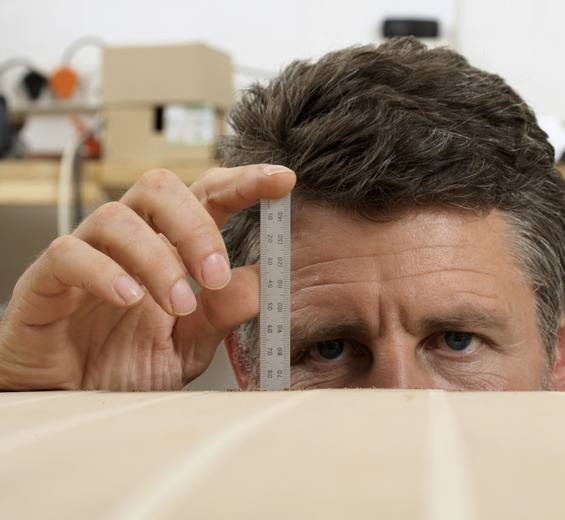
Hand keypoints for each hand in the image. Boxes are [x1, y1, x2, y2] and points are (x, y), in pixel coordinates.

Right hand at [0, 164, 295, 389]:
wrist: (73, 402)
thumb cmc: (126, 364)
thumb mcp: (191, 344)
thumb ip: (223, 314)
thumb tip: (264, 283)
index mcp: (171, 246)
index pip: (207, 195)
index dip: (243, 182)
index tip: (281, 180)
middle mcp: (130, 240)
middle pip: (160, 188)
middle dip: (196, 225)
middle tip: (216, 274)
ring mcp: (87, 253)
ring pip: (117, 218)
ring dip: (157, 259)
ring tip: (178, 305)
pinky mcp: (46, 280)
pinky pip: (69, 253)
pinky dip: (104, 272)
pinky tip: (128, 299)